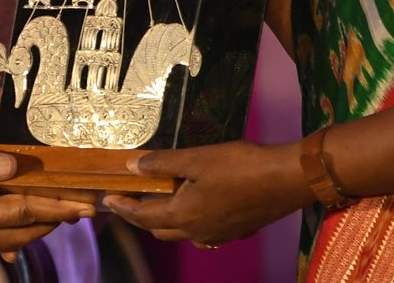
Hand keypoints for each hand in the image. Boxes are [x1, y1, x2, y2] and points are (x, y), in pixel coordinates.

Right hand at [0, 141, 92, 256]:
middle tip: (82, 208)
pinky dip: (14, 233)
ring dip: (36, 228)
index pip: (27, 213)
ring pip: (11, 241)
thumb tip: (16, 167)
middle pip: (25, 233)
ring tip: (59, 212)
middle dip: (56, 220)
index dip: (60, 207)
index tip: (87, 206)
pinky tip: (19, 228)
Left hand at [102, 141, 311, 247]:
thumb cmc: (239, 166)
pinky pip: (203, 231)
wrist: (286, 180)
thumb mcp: (197, 158)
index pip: (142, 216)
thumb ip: (162, 163)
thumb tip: (132, 167)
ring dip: (165, 220)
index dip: (122, 207)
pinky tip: (197, 205)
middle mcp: (197, 232)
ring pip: (181, 232)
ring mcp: (218, 234)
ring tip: (160, 199)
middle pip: (159, 228)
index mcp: (183, 215)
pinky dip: (190, 220)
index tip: (107, 198)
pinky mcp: (236, 231)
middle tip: (129, 198)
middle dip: (140, 216)